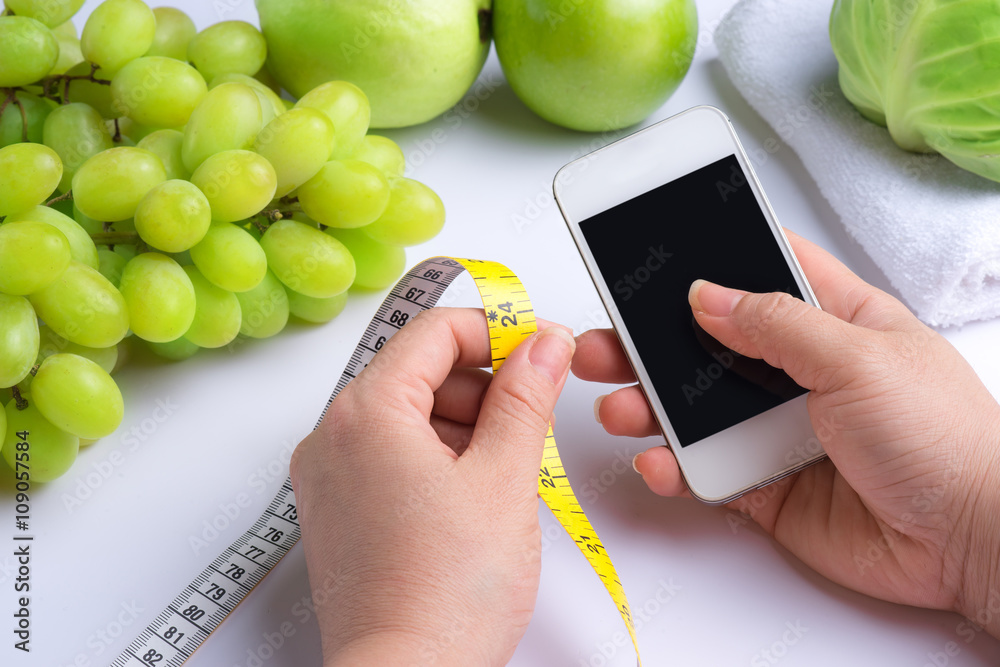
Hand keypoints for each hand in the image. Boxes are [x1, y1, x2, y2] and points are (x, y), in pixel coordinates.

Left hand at [290, 308, 575, 665]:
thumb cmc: (444, 594)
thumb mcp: (503, 478)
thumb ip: (525, 398)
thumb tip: (542, 344)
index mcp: (364, 413)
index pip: (434, 332)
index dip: (496, 332)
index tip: (539, 349)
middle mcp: (332, 437)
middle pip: (418, 370)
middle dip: (483, 384)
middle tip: (534, 414)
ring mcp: (330, 477)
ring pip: (407, 414)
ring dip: (464, 422)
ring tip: (508, 468)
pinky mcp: (339, 511)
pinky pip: (391, 455)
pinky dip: (437, 456)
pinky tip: (476, 492)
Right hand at [573, 230, 999, 633]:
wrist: (971, 543)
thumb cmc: (944, 438)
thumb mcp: (859, 358)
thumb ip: (777, 324)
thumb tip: (708, 295)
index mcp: (834, 320)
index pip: (763, 272)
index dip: (712, 259)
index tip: (655, 252)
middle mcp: (800, 371)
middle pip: (709, 345)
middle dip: (651, 342)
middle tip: (603, 341)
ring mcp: (778, 428)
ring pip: (696, 410)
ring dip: (650, 406)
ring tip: (616, 407)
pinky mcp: (765, 483)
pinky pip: (704, 470)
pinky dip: (674, 469)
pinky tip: (657, 463)